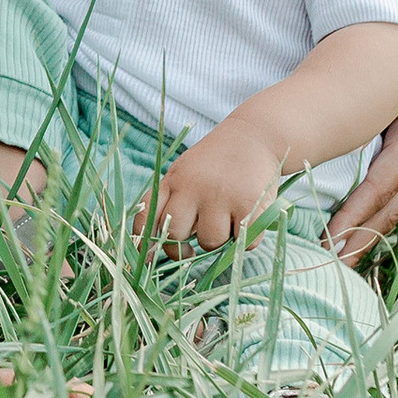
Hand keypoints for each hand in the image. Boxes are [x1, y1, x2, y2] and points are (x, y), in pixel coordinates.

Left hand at [139, 109, 280, 252]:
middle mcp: (193, 187)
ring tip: (228, 216)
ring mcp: (221, 196)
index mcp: (173, 180)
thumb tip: (155, 250)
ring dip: (220, 239)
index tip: (146, 260)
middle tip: (196, 241)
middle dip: (184, 247)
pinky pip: (242, 242)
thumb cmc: (215, 164)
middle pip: (176, 236)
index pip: (148, 216)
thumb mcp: (185, 174)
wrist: (254, 137)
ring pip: (210, 242)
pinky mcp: (249, 204)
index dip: (143, 242)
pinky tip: (246, 216)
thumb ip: (172, 203)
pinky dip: (246, 238)